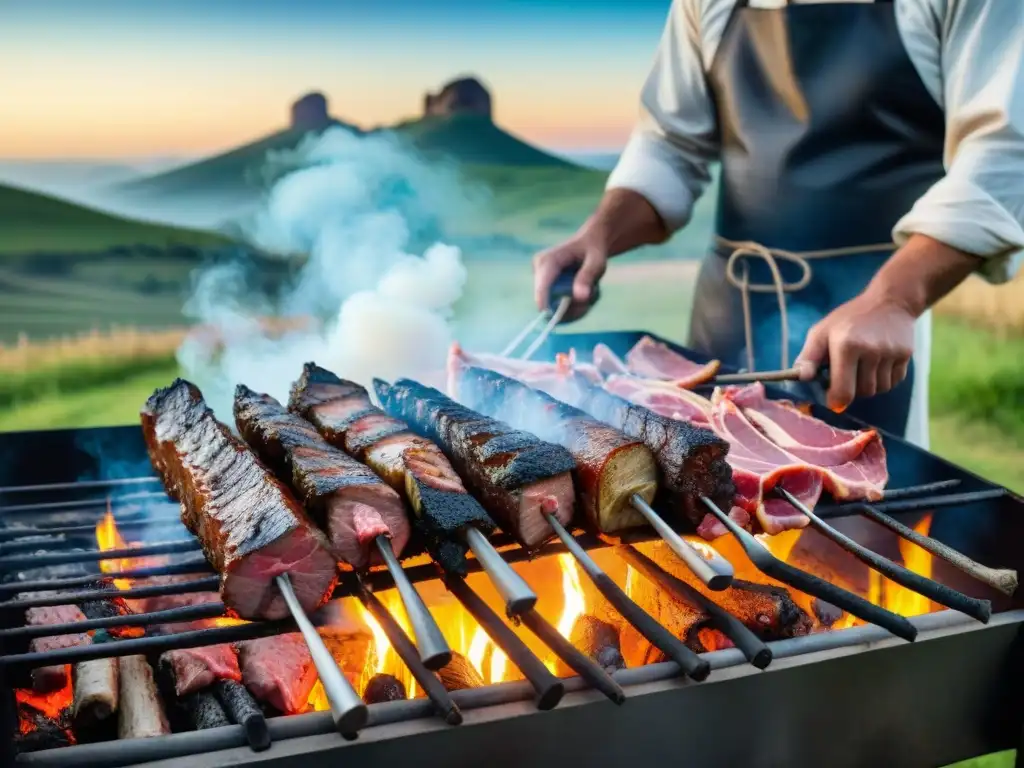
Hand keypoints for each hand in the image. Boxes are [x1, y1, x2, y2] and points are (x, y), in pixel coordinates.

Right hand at [533, 233, 607, 321]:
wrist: (589, 244)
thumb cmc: (594, 250)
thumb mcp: (596, 261)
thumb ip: (588, 276)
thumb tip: (580, 297)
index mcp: (548, 260)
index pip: (542, 287)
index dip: (546, 305)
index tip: (557, 319)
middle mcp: (539, 270)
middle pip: (547, 301)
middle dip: (571, 307)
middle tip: (592, 298)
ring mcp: (540, 280)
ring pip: (553, 307)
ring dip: (575, 307)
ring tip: (592, 292)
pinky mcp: (545, 289)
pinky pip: (556, 307)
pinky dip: (574, 307)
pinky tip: (585, 294)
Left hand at [794, 291, 914, 411]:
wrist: (890, 301)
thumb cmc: (849, 319)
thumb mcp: (822, 332)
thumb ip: (808, 357)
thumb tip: (801, 378)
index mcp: (846, 346)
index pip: (843, 392)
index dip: (836, 400)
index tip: (832, 396)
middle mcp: (871, 350)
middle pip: (862, 393)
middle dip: (852, 389)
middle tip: (847, 372)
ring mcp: (891, 353)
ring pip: (879, 389)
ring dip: (869, 384)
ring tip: (863, 365)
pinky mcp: (906, 355)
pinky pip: (893, 382)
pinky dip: (884, 379)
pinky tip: (879, 362)